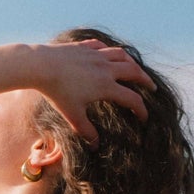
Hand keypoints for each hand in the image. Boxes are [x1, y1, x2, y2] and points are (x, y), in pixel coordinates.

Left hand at [36, 38, 156, 146]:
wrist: (41, 66)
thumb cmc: (57, 93)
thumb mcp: (73, 116)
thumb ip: (87, 131)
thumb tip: (96, 146)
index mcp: (106, 86)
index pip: (131, 99)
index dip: (141, 110)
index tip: (144, 118)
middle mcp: (106, 68)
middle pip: (133, 72)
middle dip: (145, 81)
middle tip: (152, 87)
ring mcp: (97, 55)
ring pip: (122, 55)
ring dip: (132, 63)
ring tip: (135, 69)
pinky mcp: (85, 47)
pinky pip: (104, 47)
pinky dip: (111, 51)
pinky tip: (111, 55)